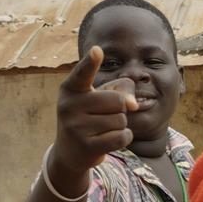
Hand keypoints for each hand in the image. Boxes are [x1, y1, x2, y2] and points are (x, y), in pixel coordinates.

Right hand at [50, 46, 139, 175]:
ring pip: (121, 120)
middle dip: (120, 109)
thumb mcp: (101, 98)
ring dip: (120, 125)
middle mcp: (69, 106)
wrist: (70, 151)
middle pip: (117, 101)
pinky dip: (124, 138)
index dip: (91, 62)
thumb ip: (122, 90)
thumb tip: (133, 104)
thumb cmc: (90, 117)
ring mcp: (76, 127)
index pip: (83, 73)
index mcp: (71, 89)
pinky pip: (121, 137)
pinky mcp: (87, 146)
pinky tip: (111, 139)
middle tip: (105, 116)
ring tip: (104, 129)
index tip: (97, 50)